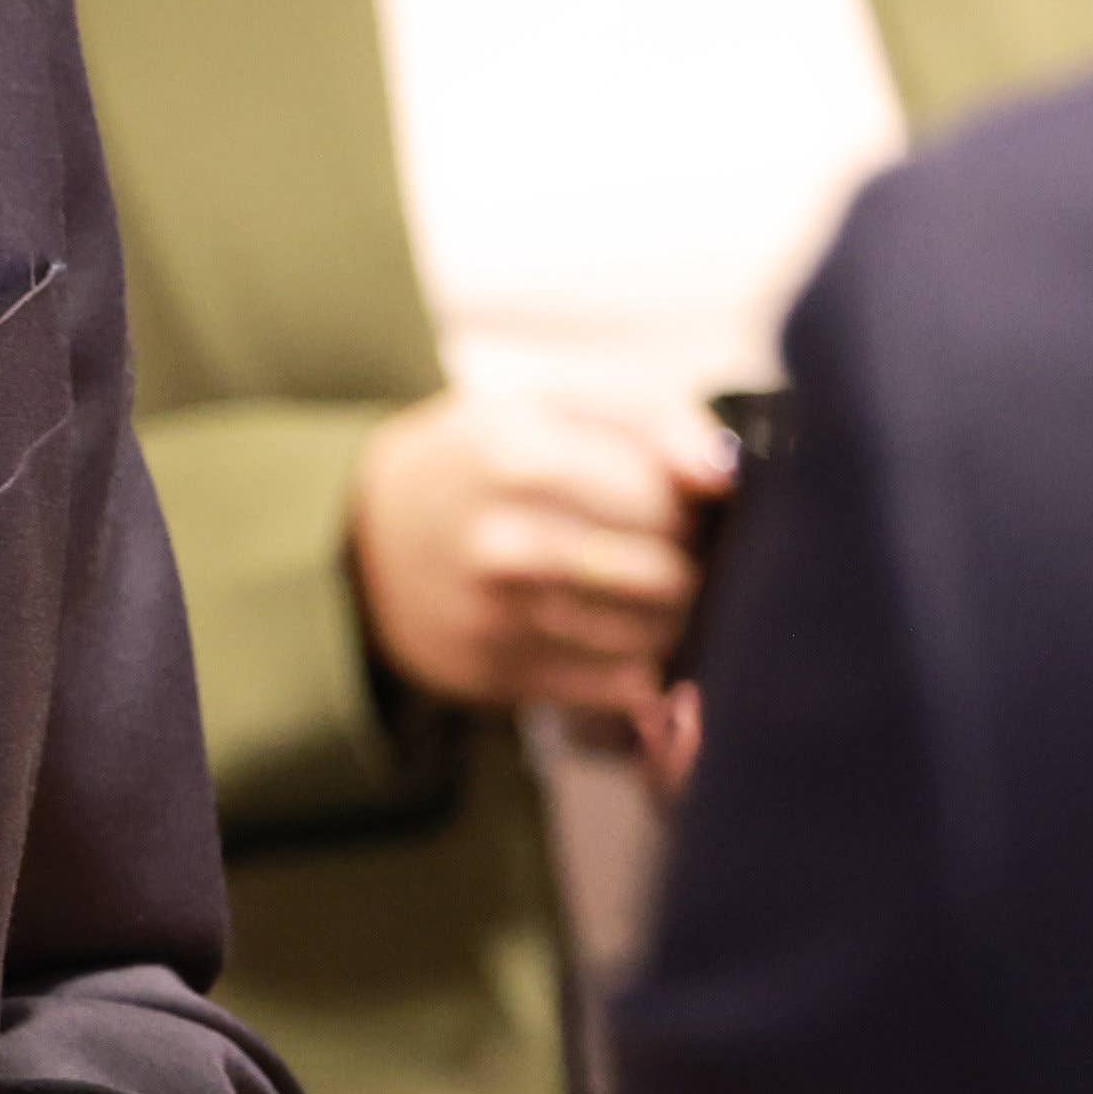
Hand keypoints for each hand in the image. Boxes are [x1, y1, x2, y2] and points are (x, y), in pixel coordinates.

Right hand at [346, 380, 725, 724]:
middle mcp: (503, 543)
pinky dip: (639, 661)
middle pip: (666, 572)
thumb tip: (727, 473)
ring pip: (652, 635)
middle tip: (669, 545)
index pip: (665, 496)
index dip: (693, 501)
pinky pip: (620, 687)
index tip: (681, 498)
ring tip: (645, 583)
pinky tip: (617, 626)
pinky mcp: (500, 680)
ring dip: (671, 612)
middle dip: (689, 560)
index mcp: (516, 455)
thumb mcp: (547, 407)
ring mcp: (498, 620)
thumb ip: (651, 418)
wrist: (365, 541)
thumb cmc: (479, 462)